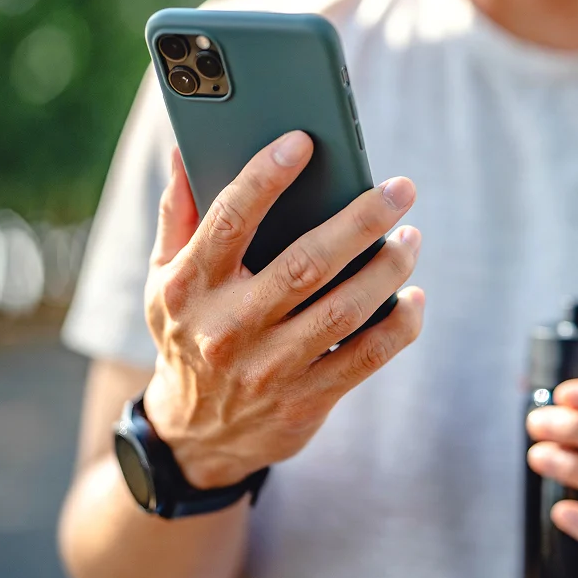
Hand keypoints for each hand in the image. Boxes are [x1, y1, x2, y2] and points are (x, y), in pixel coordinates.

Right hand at [142, 131, 423, 488]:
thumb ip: (178, 214)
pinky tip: (413, 295)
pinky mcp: (307, 398)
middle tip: (400, 190)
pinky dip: (399, 324)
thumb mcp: (163, 277)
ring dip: (388, 269)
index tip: (303, 141)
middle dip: (360, 221)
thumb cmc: (188, 333)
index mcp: (189, 286)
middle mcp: (228, 327)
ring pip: (343, 310)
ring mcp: (269, 367)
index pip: (230, 220)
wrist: (195, 435)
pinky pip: (367, 356)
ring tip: (411, 238)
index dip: (266, 177)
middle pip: (306, 264)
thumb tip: (183, 150)